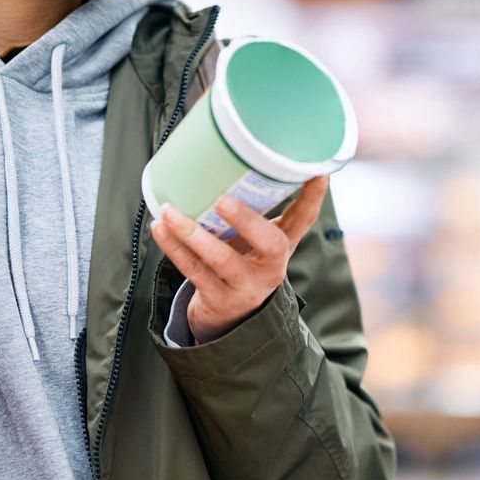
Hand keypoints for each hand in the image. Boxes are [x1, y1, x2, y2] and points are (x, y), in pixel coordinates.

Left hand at [149, 176, 327, 343]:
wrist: (228, 320)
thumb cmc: (240, 264)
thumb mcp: (253, 242)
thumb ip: (251, 211)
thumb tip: (228, 159)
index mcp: (281, 246)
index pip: (304, 219)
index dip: (313, 196)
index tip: (318, 172)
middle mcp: (271, 267)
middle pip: (270, 244)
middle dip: (247, 220)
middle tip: (222, 200)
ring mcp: (247, 286)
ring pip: (221, 260)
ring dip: (193, 234)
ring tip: (170, 212)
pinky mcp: (220, 299)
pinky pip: (194, 271)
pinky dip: (175, 248)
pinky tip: (161, 228)